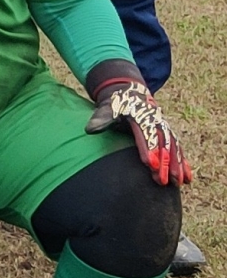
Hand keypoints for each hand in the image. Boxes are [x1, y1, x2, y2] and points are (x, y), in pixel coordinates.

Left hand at [85, 66, 193, 186]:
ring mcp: (165, 129)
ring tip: (177, 183)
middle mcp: (156, 124)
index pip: (146, 136)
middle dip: (164, 164)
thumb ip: (102, 118)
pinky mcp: (169, 135)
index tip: (149, 165)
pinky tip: (188, 178)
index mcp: (141, 118)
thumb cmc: (118, 104)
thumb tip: (90, 130)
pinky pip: (178, 150)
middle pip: (162, 145)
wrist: (132, 93)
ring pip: (173, 149)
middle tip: (162, 181)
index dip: (148, 150)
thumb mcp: (109, 107)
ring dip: (176, 166)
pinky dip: (184, 164)